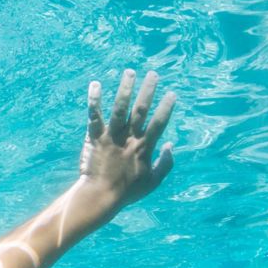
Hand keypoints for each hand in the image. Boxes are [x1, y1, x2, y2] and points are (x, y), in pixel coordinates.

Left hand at [79, 68, 175, 208]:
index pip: (159, 123)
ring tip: (130, 72)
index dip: (166, 108)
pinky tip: (95, 85)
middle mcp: (128, 139)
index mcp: (144, 148)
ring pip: (119, 109)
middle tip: (153, 74)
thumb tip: (171, 146)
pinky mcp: (94, 138)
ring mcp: (110, 137)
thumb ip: (165, 164)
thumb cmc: (127, 192)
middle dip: (148, 91)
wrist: (99, 196)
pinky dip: (94, 100)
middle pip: (140, 110)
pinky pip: (94, 117)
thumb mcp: (152, 181)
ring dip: (125, 89)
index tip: (172, 93)